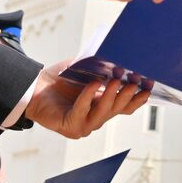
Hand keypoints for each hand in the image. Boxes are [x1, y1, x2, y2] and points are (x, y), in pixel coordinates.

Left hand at [26, 59, 149, 138]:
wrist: (32, 87)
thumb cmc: (58, 79)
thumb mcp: (85, 71)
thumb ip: (102, 68)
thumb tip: (121, 55)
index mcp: (101, 108)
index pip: (125, 107)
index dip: (137, 99)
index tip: (149, 86)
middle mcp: (95, 120)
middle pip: (117, 110)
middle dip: (128, 96)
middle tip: (136, 82)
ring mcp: (83, 126)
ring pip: (102, 113)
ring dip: (111, 96)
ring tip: (118, 81)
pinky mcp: (69, 127)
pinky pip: (81, 111)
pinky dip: (88, 97)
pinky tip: (94, 84)